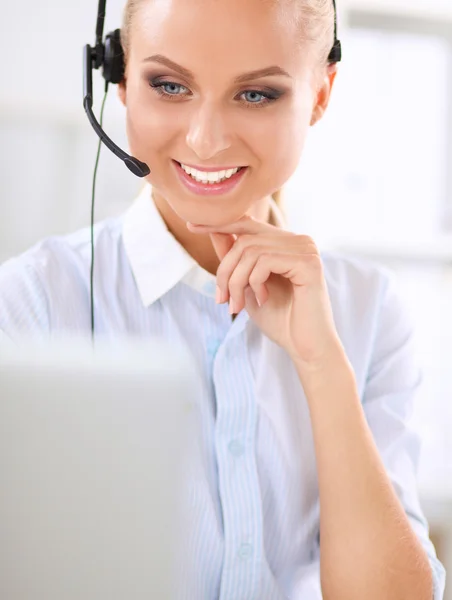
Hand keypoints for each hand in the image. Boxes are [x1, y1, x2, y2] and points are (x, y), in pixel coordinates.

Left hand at [186, 215, 343, 367]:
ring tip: (238, 305)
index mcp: (285, 243)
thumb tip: (213, 231)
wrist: (304, 347)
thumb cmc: (280, 320)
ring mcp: (306, 249)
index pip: (247, 224)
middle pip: (244, 240)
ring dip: (236, 282)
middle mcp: (298, 240)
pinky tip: (263, 300)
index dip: (219, 224)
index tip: (192, 226)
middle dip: (225, 271)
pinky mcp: (309, 262)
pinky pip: (265, 261)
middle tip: (222, 299)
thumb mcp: (247, 286)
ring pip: (251, 251)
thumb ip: (235, 259)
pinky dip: (255, 283)